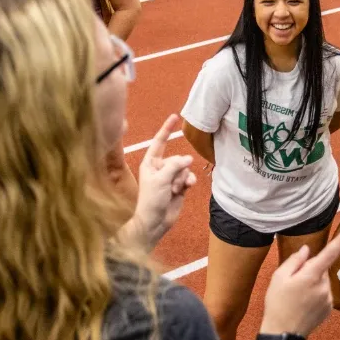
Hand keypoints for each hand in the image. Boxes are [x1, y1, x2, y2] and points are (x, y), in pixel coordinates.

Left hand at [131, 114, 195, 243]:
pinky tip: (186, 188)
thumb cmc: (151, 200)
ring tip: (176, 189)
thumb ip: (174, 165)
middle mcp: (160, 168)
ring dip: (183, 178)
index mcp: (150, 163)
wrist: (155, 222)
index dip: (166, 129)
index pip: (159, 142)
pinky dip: (188, 182)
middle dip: (178, 169)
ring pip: (185, 169)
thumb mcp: (160, 179)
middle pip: (177, 158)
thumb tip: (188, 158)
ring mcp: (170, 178)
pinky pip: (189, 177)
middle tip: (172, 183)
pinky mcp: (179, 186)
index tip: (175, 117)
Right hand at [261, 228, 339, 335]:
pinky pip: (323, 294)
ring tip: (296, 297)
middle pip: (321, 269)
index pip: (330, 253)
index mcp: (312, 275)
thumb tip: (306, 250)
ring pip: (322, 282)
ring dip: (312, 284)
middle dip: (310, 271)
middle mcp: (324, 286)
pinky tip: (302, 305)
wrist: (282, 333)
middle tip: (293, 284)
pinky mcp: (329, 309)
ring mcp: (328, 298)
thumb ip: (295, 261)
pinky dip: (315, 296)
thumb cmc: (277, 303)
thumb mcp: (279, 277)